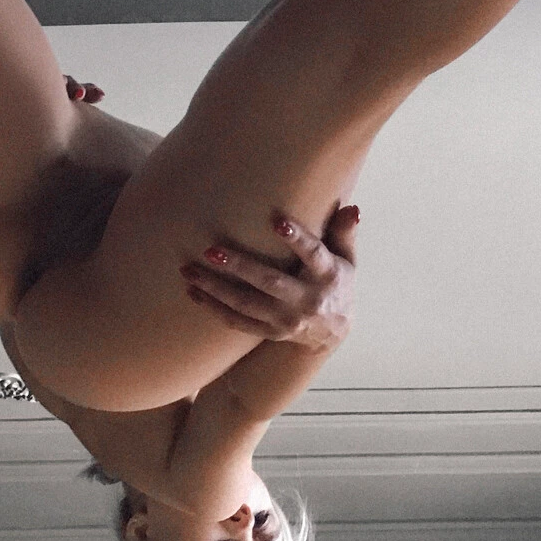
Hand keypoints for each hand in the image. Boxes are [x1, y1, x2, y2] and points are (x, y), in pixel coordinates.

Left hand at [180, 205, 359, 351]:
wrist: (332, 331)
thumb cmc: (335, 281)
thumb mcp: (347, 257)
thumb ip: (344, 231)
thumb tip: (351, 208)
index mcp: (327, 275)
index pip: (314, 255)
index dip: (297, 239)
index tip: (278, 222)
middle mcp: (307, 300)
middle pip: (270, 282)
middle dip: (240, 266)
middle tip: (210, 250)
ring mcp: (287, 320)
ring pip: (247, 304)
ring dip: (215, 288)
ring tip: (189, 270)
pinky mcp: (270, 332)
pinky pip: (238, 322)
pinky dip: (214, 308)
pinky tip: (193, 292)